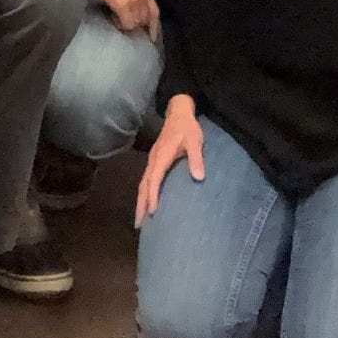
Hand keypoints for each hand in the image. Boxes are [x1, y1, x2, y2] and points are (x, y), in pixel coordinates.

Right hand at [91, 0, 157, 33]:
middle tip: (125, 23)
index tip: (152, 37)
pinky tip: (113, 18)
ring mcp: (134, 1)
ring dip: (127, 24)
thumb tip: (134, 10)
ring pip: (136, 23)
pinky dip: (120, 24)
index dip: (154, 26)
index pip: (155, 12)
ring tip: (117, 18)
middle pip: (145, 20)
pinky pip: (127, 24)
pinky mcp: (123, 6)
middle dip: (137, 25)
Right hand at [135, 95, 204, 226]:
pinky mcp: (154, 160)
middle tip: (138, 225)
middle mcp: (153, 160)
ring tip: (140, 219)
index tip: (152, 211)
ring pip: (143, 184)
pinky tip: (147, 202)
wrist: (178, 113)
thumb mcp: (195, 141)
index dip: (152, 195)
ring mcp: (152, 160)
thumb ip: (196, 158)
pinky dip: (144, 193)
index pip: (154, 179)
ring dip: (140, 201)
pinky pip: (146, 180)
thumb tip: (198, 178)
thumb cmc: (187, 128)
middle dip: (140, 204)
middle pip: (143, 185)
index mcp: (161, 156)